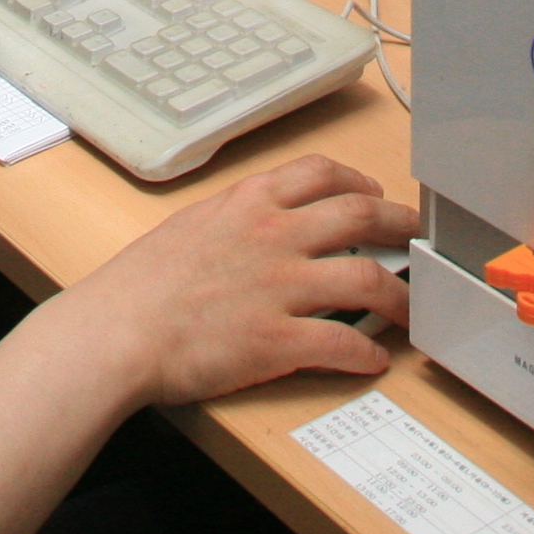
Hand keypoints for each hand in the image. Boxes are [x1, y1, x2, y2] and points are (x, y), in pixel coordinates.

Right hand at [41, 157, 412, 411]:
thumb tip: (258, 224)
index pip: (320, 173)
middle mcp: (273, 236)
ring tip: (412, 309)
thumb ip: (234, 220)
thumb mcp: (190, 227)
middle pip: (361, 217)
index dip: (358, 182)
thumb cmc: (139, 286)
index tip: (373, 195)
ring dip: (400, 297)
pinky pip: (342, 343)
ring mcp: (280, 287)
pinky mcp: (279, 341)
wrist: (116, 331)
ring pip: (367, 280)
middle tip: (417, 239)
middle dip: (400, 225)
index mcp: (248, 204)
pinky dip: (366, 353)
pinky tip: (374, 360)